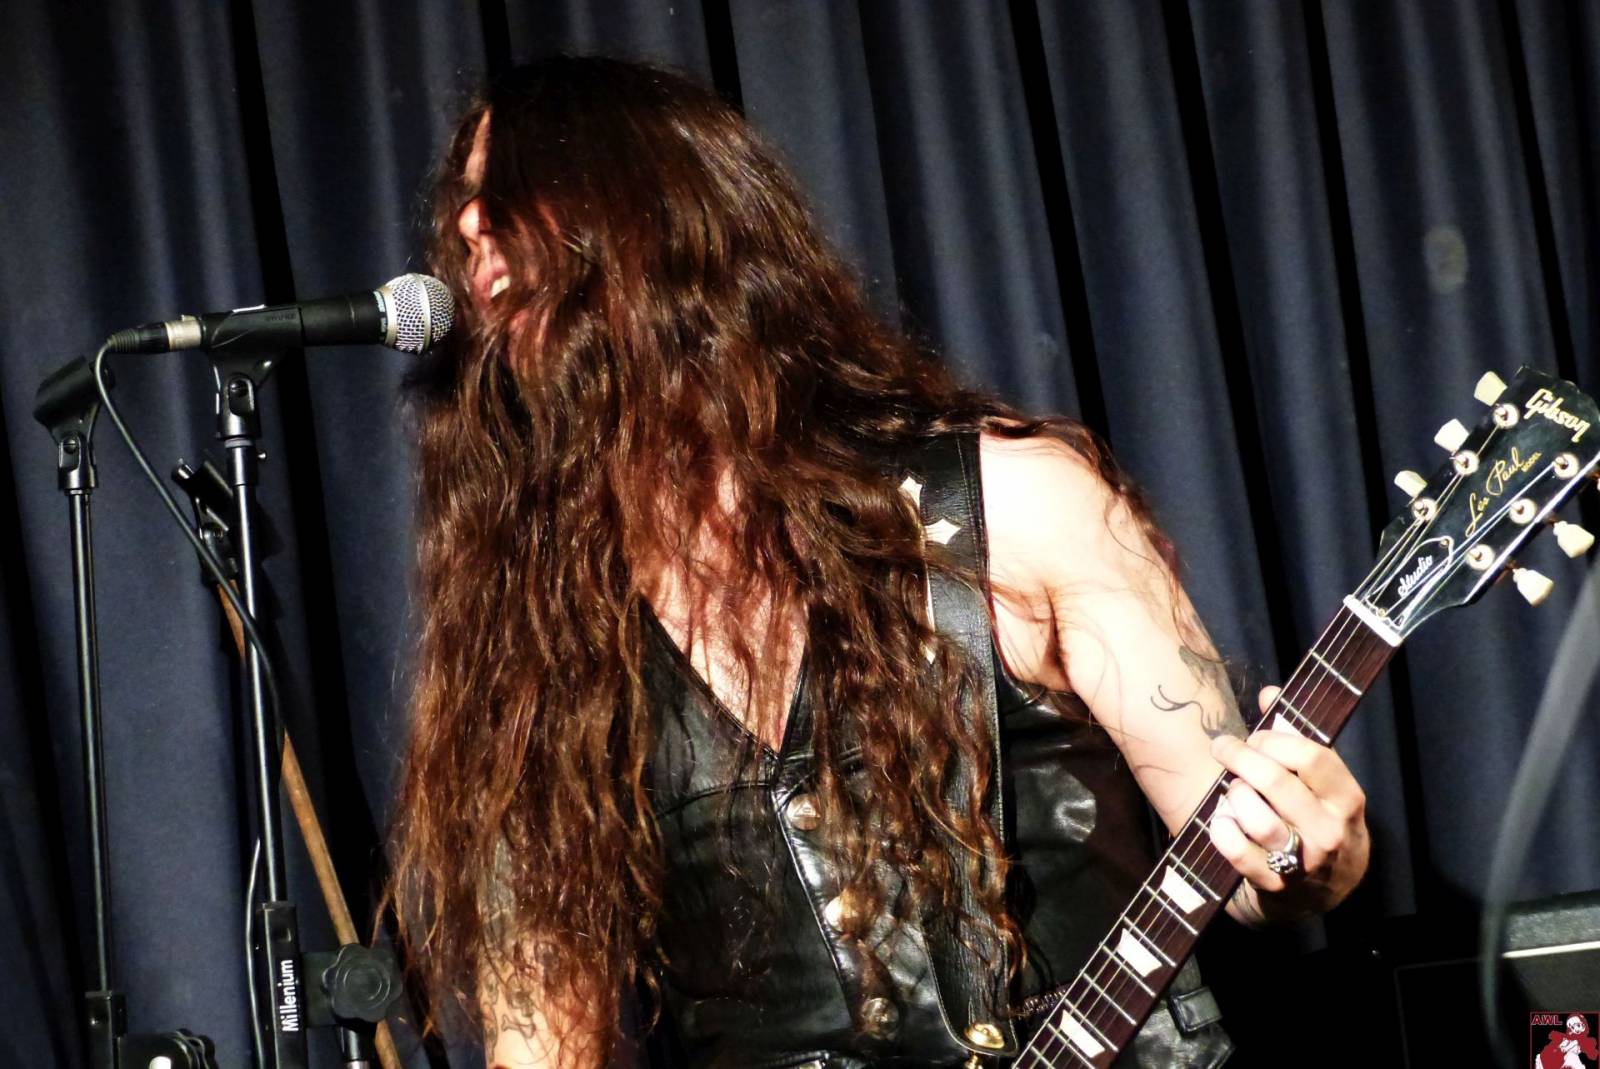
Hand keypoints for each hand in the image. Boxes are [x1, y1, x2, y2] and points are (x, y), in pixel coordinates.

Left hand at [1205, 685, 1369, 918]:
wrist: (1325, 894)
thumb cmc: (1317, 822)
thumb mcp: (1320, 784)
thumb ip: (1296, 737)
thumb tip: (1268, 693)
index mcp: (1346, 799)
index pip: (1310, 755)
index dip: (1273, 739)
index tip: (1255, 738)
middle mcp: (1329, 831)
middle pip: (1275, 781)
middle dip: (1239, 756)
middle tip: (1224, 749)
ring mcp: (1303, 862)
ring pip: (1255, 816)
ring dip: (1233, 795)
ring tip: (1231, 790)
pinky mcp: (1274, 885)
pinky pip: (1236, 850)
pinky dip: (1221, 829)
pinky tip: (1222, 820)